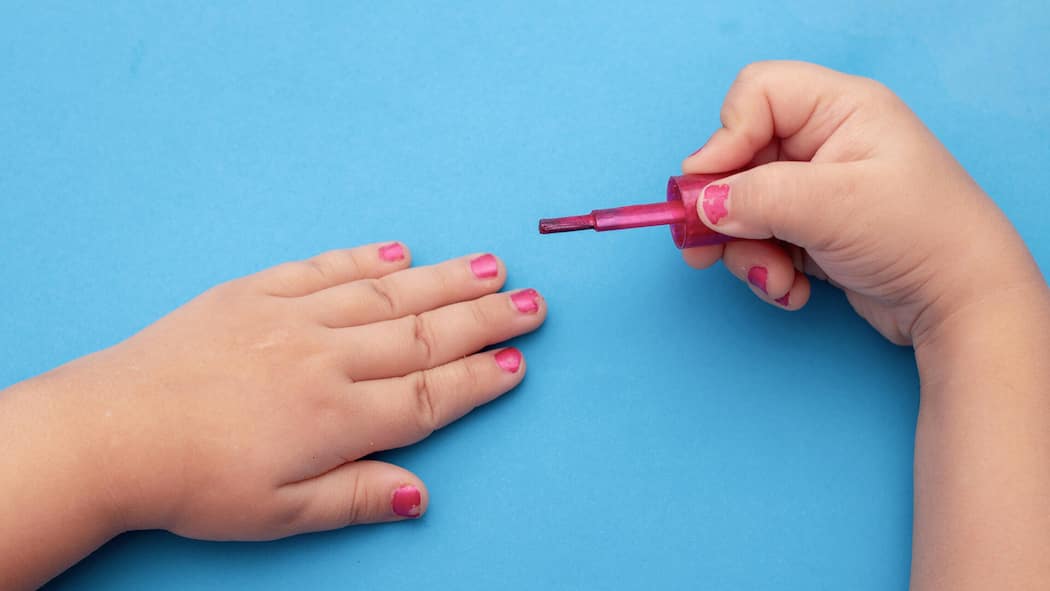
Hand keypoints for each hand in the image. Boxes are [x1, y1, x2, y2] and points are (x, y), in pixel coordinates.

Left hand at [51, 243, 545, 538]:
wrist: (112, 432)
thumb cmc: (194, 482)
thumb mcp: (278, 513)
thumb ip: (355, 497)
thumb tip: (420, 495)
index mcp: (337, 417)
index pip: (430, 394)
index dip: (480, 379)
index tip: (519, 361)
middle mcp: (326, 358)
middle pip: (424, 335)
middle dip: (485, 318)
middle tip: (533, 301)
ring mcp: (291, 319)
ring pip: (386, 295)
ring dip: (443, 280)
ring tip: (489, 265)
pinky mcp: (254, 295)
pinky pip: (322, 269)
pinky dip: (364, 258)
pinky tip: (398, 251)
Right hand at [680, 61, 1043, 345]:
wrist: (963, 304)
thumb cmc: (919, 235)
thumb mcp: (832, 207)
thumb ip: (757, 199)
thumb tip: (701, 205)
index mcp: (839, 110)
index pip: (756, 96)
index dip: (725, 138)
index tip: (706, 190)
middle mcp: (824, 142)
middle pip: (739, 158)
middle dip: (725, 211)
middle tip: (705, 250)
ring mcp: (816, 188)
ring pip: (742, 206)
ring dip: (747, 251)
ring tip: (776, 280)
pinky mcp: (811, 230)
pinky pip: (761, 240)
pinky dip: (767, 268)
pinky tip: (792, 290)